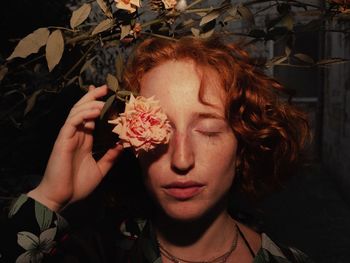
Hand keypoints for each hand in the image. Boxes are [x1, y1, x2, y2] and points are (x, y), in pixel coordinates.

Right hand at [28, 85, 122, 211]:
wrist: (61, 198)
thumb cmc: (77, 185)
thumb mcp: (100, 169)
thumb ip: (110, 157)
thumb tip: (123, 145)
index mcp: (84, 140)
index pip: (91, 117)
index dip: (97, 104)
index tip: (108, 95)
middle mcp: (76, 135)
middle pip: (83, 109)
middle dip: (93, 96)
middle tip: (106, 87)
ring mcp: (68, 136)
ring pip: (77, 112)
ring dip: (90, 102)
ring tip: (104, 96)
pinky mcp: (62, 140)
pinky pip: (72, 122)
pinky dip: (84, 114)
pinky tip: (95, 110)